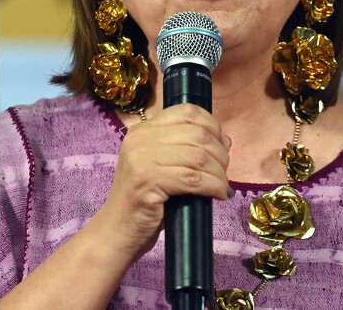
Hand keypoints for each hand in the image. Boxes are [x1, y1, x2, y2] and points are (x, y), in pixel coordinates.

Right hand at [92, 103, 230, 263]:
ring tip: (222, 187)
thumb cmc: (145, 202)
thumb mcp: (165, 168)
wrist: (117, 230)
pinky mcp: (148, 180)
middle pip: (198, 134)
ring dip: (220, 173)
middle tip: (223, 173)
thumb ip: (189, 150)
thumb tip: (226, 140)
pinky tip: (218, 195)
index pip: (186, 111)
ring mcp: (141, 159)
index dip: (212, 126)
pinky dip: (214, 187)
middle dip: (220, 154)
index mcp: (142, 130)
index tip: (219, 147)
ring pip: (199, 157)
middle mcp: (139, 139)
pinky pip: (194, 179)